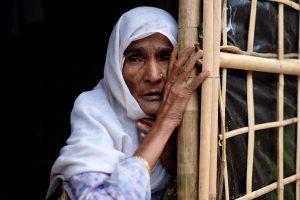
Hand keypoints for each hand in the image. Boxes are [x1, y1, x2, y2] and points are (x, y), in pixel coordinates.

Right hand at [134, 45, 208, 170]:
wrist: (163, 121)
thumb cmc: (165, 112)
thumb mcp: (166, 98)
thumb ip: (170, 90)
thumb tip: (173, 87)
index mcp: (167, 84)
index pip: (170, 66)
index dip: (173, 55)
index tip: (177, 46)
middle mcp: (171, 84)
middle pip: (178, 65)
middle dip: (185, 54)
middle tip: (192, 45)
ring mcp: (177, 89)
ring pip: (186, 71)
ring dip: (193, 60)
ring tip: (200, 52)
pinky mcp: (183, 95)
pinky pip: (193, 84)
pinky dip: (200, 77)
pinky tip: (207, 71)